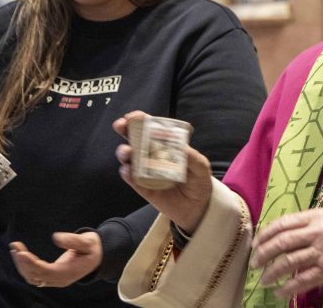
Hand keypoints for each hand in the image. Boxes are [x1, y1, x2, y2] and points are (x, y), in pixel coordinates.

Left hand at [9, 231, 101, 287]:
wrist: (96, 257)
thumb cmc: (91, 248)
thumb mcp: (87, 242)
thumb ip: (73, 240)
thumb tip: (56, 237)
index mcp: (69, 273)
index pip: (45, 271)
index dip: (31, 264)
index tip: (21, 253)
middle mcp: (60, 280)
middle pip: (35, 276)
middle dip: (23, 262)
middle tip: (15, 245)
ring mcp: (54, 280)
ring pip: (32, 277)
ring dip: (21, 264)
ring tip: (15, 248)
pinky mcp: (51, 277)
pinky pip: (34, 275)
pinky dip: (25, 266)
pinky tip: (21, 254)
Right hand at [113, 111, 212, 231]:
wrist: (198, 207)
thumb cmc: (198, 181)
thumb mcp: (201, 166)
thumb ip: (191, 157)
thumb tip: (180, 147)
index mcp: (165, 145)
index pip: (150, 129)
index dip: (140, 121)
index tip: (134, 116)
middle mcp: (151, 155)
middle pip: (134, 139)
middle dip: (125, 130)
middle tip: (121, 126)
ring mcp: (145, 171)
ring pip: (129, 159)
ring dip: (125, 152)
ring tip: (127, 152)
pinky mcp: (143, 188)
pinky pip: (132, 180)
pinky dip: (128, 174)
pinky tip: (128, 170)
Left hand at [251, 208, 322, 297]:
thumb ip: (310, 223)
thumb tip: (287, 232)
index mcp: (316, 218)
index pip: (283, 224)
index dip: (266, 234)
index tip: (257, 243)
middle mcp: (316, 233)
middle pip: (281, 242)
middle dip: (263, 254)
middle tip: (254, 263)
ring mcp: (321, 252)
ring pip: (288, 262)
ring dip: (272, 273)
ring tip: (264, 280)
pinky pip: (302, 280)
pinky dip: (288, 288)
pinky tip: (280, 293)